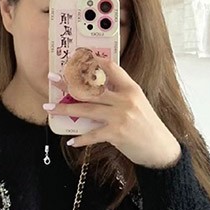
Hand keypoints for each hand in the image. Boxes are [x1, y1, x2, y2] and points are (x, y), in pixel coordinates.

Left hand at [45, 56, 181, 168]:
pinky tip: (71, 141)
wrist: (160, 149)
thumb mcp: (137, 104)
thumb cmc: (147, 127)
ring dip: (65, 109)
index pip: (110, 68)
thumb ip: (118, 95)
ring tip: (50, 108)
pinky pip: (92, 135)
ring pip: (86, 109)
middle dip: (68, 84)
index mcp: (131, 88)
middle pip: (91, 88)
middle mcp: (125, 99)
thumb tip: (94, 91)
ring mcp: (120, 116)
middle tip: (52, 80)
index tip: (76, 59)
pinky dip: (81, 139)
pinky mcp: (116, 133)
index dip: (92, 62)